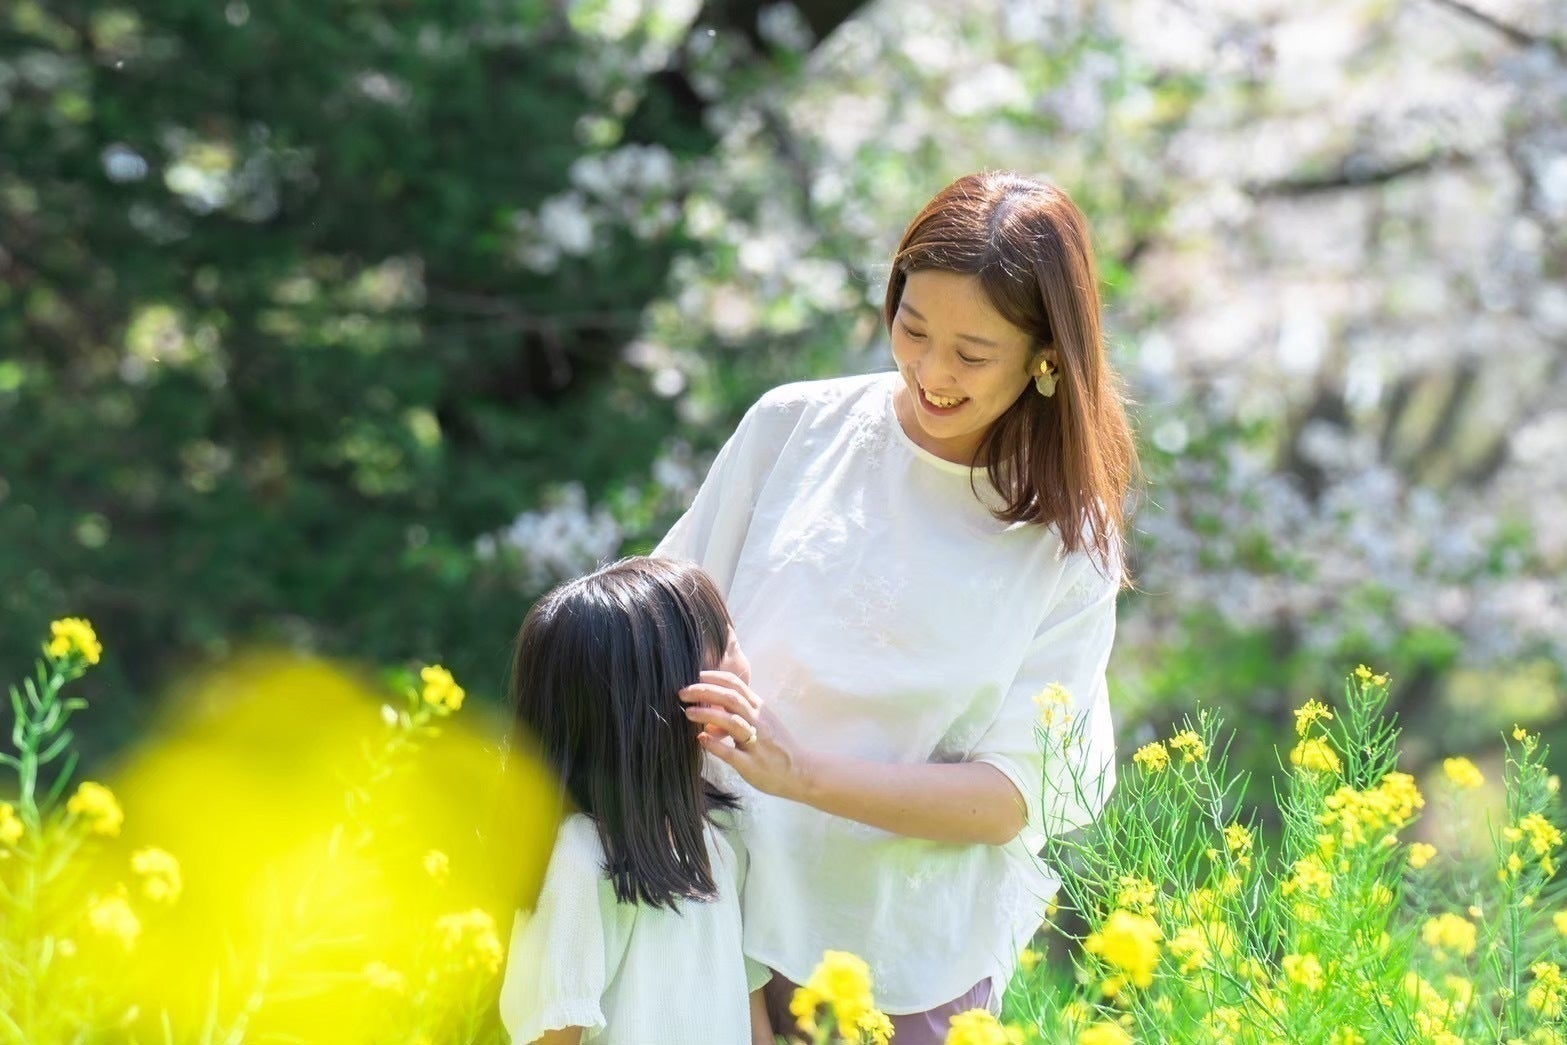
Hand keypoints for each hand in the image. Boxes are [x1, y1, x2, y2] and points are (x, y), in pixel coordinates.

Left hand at [680, 671, 808, 800]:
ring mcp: (756, 743)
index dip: (715, 678)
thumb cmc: (778, 747)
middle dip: (705, 692)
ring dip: (708, 714)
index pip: (737, 685)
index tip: (696, 676)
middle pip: (730, 699)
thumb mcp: (762, 724)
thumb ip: (739, 716)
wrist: (801, 772)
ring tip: (688, 712)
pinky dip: (715, 745)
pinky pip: (732, 753)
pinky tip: (701, 740)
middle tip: (683, 692)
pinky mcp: (752, 765)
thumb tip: (710, 717)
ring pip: (732, 722)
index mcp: (760, 709)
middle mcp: (759, 722)